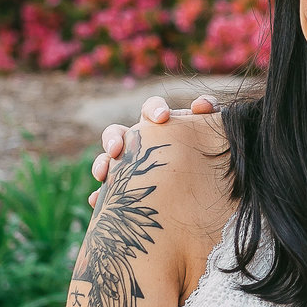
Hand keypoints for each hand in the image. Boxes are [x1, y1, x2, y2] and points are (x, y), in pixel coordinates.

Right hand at [89, 93, 218, 205]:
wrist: (203, 195)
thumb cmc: (207, 157)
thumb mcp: (209, 138)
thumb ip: (209, 119)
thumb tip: (201, 106)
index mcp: (161, 125)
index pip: (152, 109)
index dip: (155, 110)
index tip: (163, 118)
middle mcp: (139, 142)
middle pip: (118, 131)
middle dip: (114, 138)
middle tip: (118, 149)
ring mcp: (127, 164)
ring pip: (107, 159)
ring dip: (102, 162)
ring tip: (103, 173)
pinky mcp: (121, 189)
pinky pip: (105, 191)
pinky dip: (99, 195)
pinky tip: (98, 201)